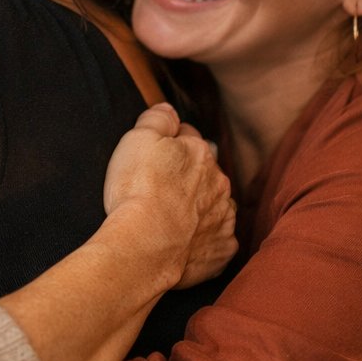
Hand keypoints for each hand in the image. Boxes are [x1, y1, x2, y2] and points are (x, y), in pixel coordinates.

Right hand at [103, 104, 236, 288]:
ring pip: (215, 205)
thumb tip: (168, 110)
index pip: (188, 137)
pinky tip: (184, 243)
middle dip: (189, 176)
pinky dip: (204, 240)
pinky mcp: (222, 250)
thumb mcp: (137, 139)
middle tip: (160, 187)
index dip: (170, 143)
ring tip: (172, 217)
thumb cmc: (138, 190)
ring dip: (200, 207)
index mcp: (200, 152)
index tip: (155, 155)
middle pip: (206, 172)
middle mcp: (219, 183)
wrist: (145, 246)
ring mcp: (224, 218)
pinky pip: (218, 240)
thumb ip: (156, 118)